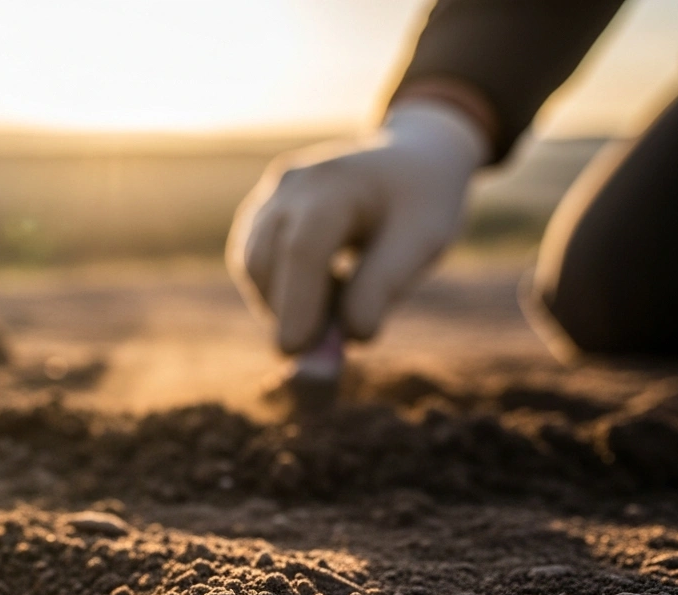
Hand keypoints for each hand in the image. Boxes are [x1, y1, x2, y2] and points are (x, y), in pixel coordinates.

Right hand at [226, 101, 489, 353]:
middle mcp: (293, 184)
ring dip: (281, 302)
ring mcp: (272, 195)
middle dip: (284, 312)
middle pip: (265, 259)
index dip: (296, 304)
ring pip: (253, 263)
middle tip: (320, 348)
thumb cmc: (422, 202)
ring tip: (334, 305)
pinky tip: (320, 288)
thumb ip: (384, 286)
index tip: (296, 352)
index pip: (302, 249)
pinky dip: (278, 288)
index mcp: (337, 182)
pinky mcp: (262, 210)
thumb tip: (350, 336)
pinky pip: (254, 259)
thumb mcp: (424, 240)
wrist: (412, 158)